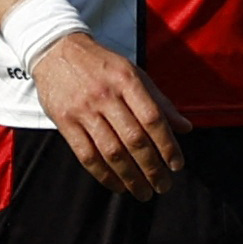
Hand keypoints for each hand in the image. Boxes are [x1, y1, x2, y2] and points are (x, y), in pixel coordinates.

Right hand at [31, 32, 191, 199]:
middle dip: (152, 167)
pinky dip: (103, 175)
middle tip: (163, 186)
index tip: (177, 165)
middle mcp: (106, 95)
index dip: (167, 145)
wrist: (56, 51)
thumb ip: (160, 101)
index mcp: (127, 80)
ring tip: (143, 192)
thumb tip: (185, 128)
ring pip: (111, 151)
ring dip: (130, 177)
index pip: (153, 118)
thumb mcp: (134, 73)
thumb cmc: (102, 64)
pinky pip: (86, 155)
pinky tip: (117, 186)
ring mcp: (84, 110)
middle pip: (134, 139)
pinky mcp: (65, 122)